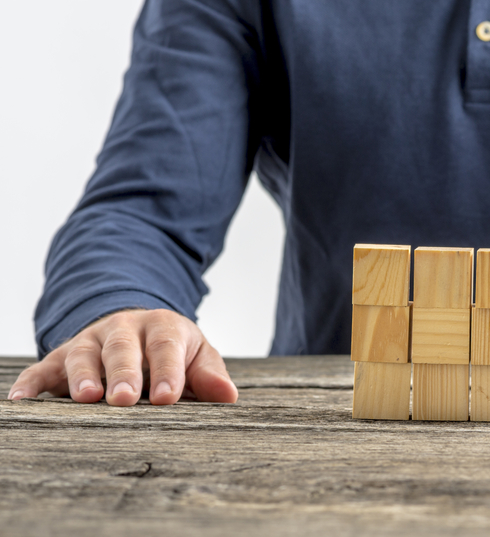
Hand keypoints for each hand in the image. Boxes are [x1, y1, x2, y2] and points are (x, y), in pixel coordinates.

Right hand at [7, 309, 237, 405]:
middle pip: (122, 348)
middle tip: (125, 399)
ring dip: (82, 375)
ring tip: (85, 397)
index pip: (166, 346)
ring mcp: (90, 341)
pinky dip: (31, 383)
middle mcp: (123, 329)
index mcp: (162, 326)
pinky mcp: (61, 357)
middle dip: (123, 373)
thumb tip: (228, 395)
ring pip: (84, 353)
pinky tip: (23, 401)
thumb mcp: (197, 356)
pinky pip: (43, 369)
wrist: (138, 330)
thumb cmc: (173, 352)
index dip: (167, 371)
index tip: (168, 398)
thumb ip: (209, 375)